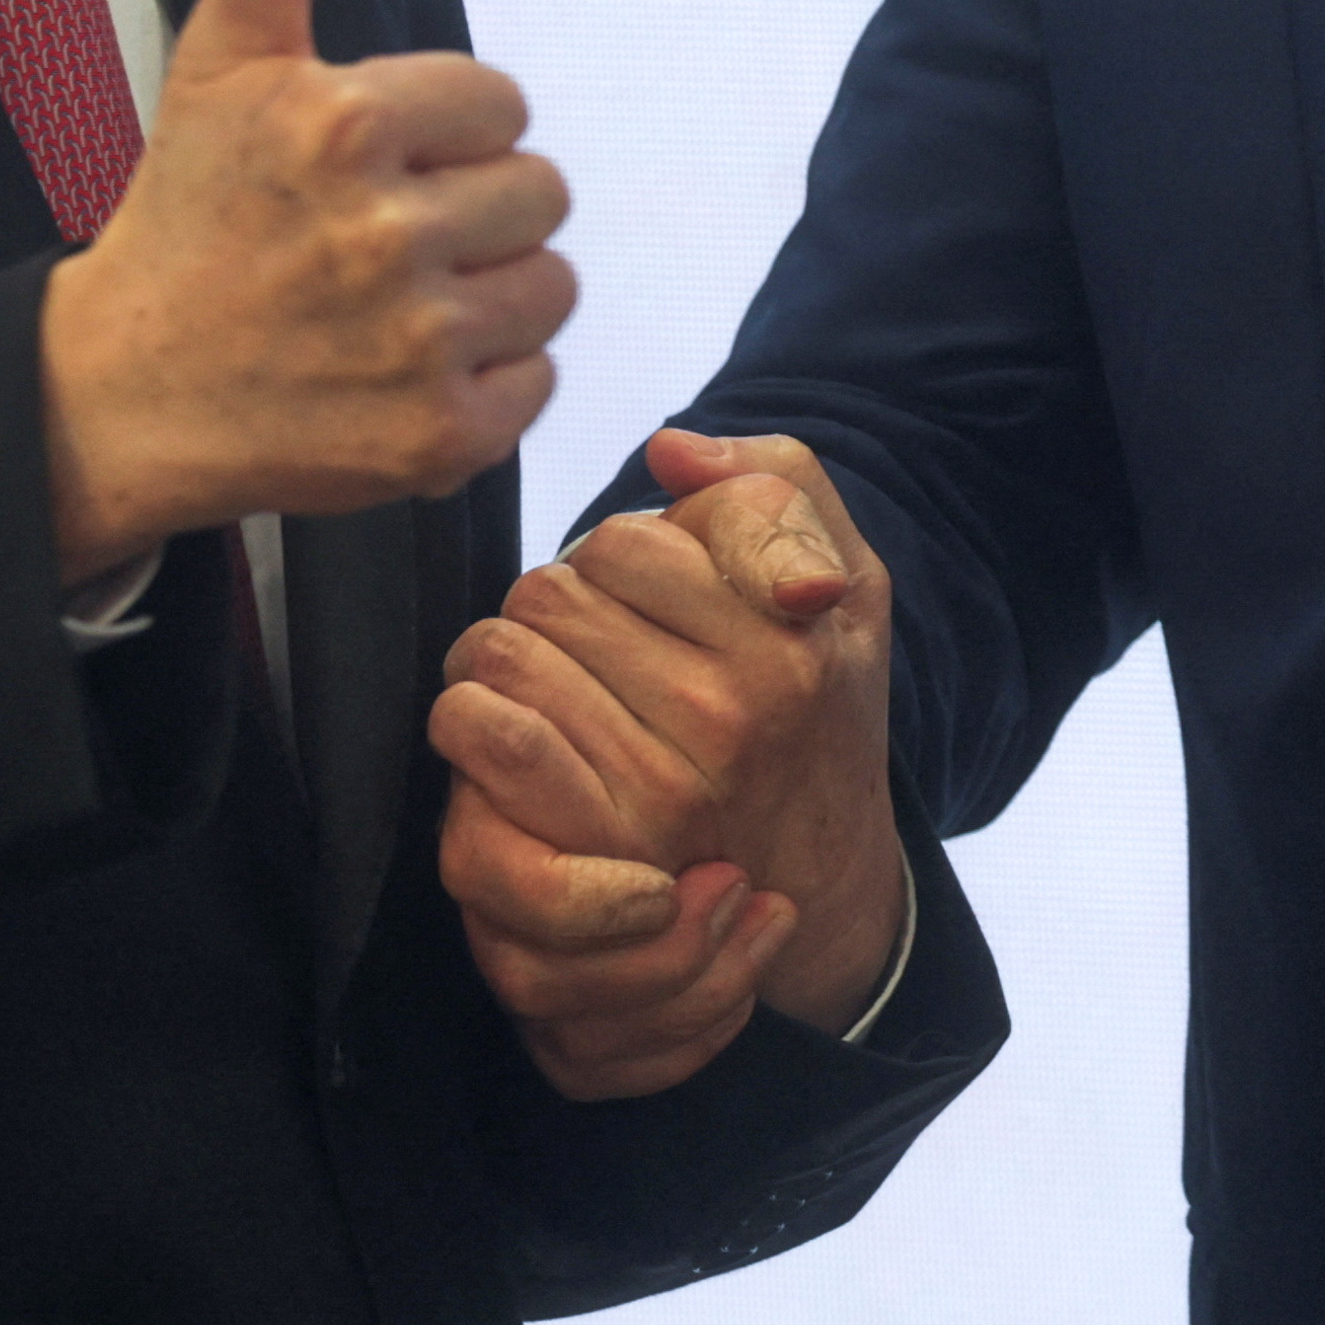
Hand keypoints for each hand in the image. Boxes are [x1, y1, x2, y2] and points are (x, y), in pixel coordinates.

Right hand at [31, 0, 575, 580]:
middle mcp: (384, 232)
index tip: (373, 166)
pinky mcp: (436, 439)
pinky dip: (490, 383)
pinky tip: (404, 372)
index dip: (447, 134)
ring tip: (398, 306)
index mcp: (346, 123)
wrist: (120, 395)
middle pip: (540, 194)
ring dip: (493, 296)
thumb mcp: (219, 69)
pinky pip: (540, 381)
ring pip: (552, 286)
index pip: (505, 106)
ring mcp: (414, 343)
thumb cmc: (188, 217)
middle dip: (475, 211)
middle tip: (383, 241)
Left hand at [432, 428, 906, 1096]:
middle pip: (550, 594)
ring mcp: (656, 793)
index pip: (626, 544)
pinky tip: (510, 731)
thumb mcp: (853, 586)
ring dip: (507, 657)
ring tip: (555, 682)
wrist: (823, 874)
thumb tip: (669, 450)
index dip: (619, 554)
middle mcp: (726, 718)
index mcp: (787, 645)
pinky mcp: (589, 850)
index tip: (648, 592)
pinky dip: (470, 716)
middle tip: (591, 642)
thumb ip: (779, 488)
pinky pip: (478, 731)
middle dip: (556, 604)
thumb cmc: (823, 714)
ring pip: (502, 654)